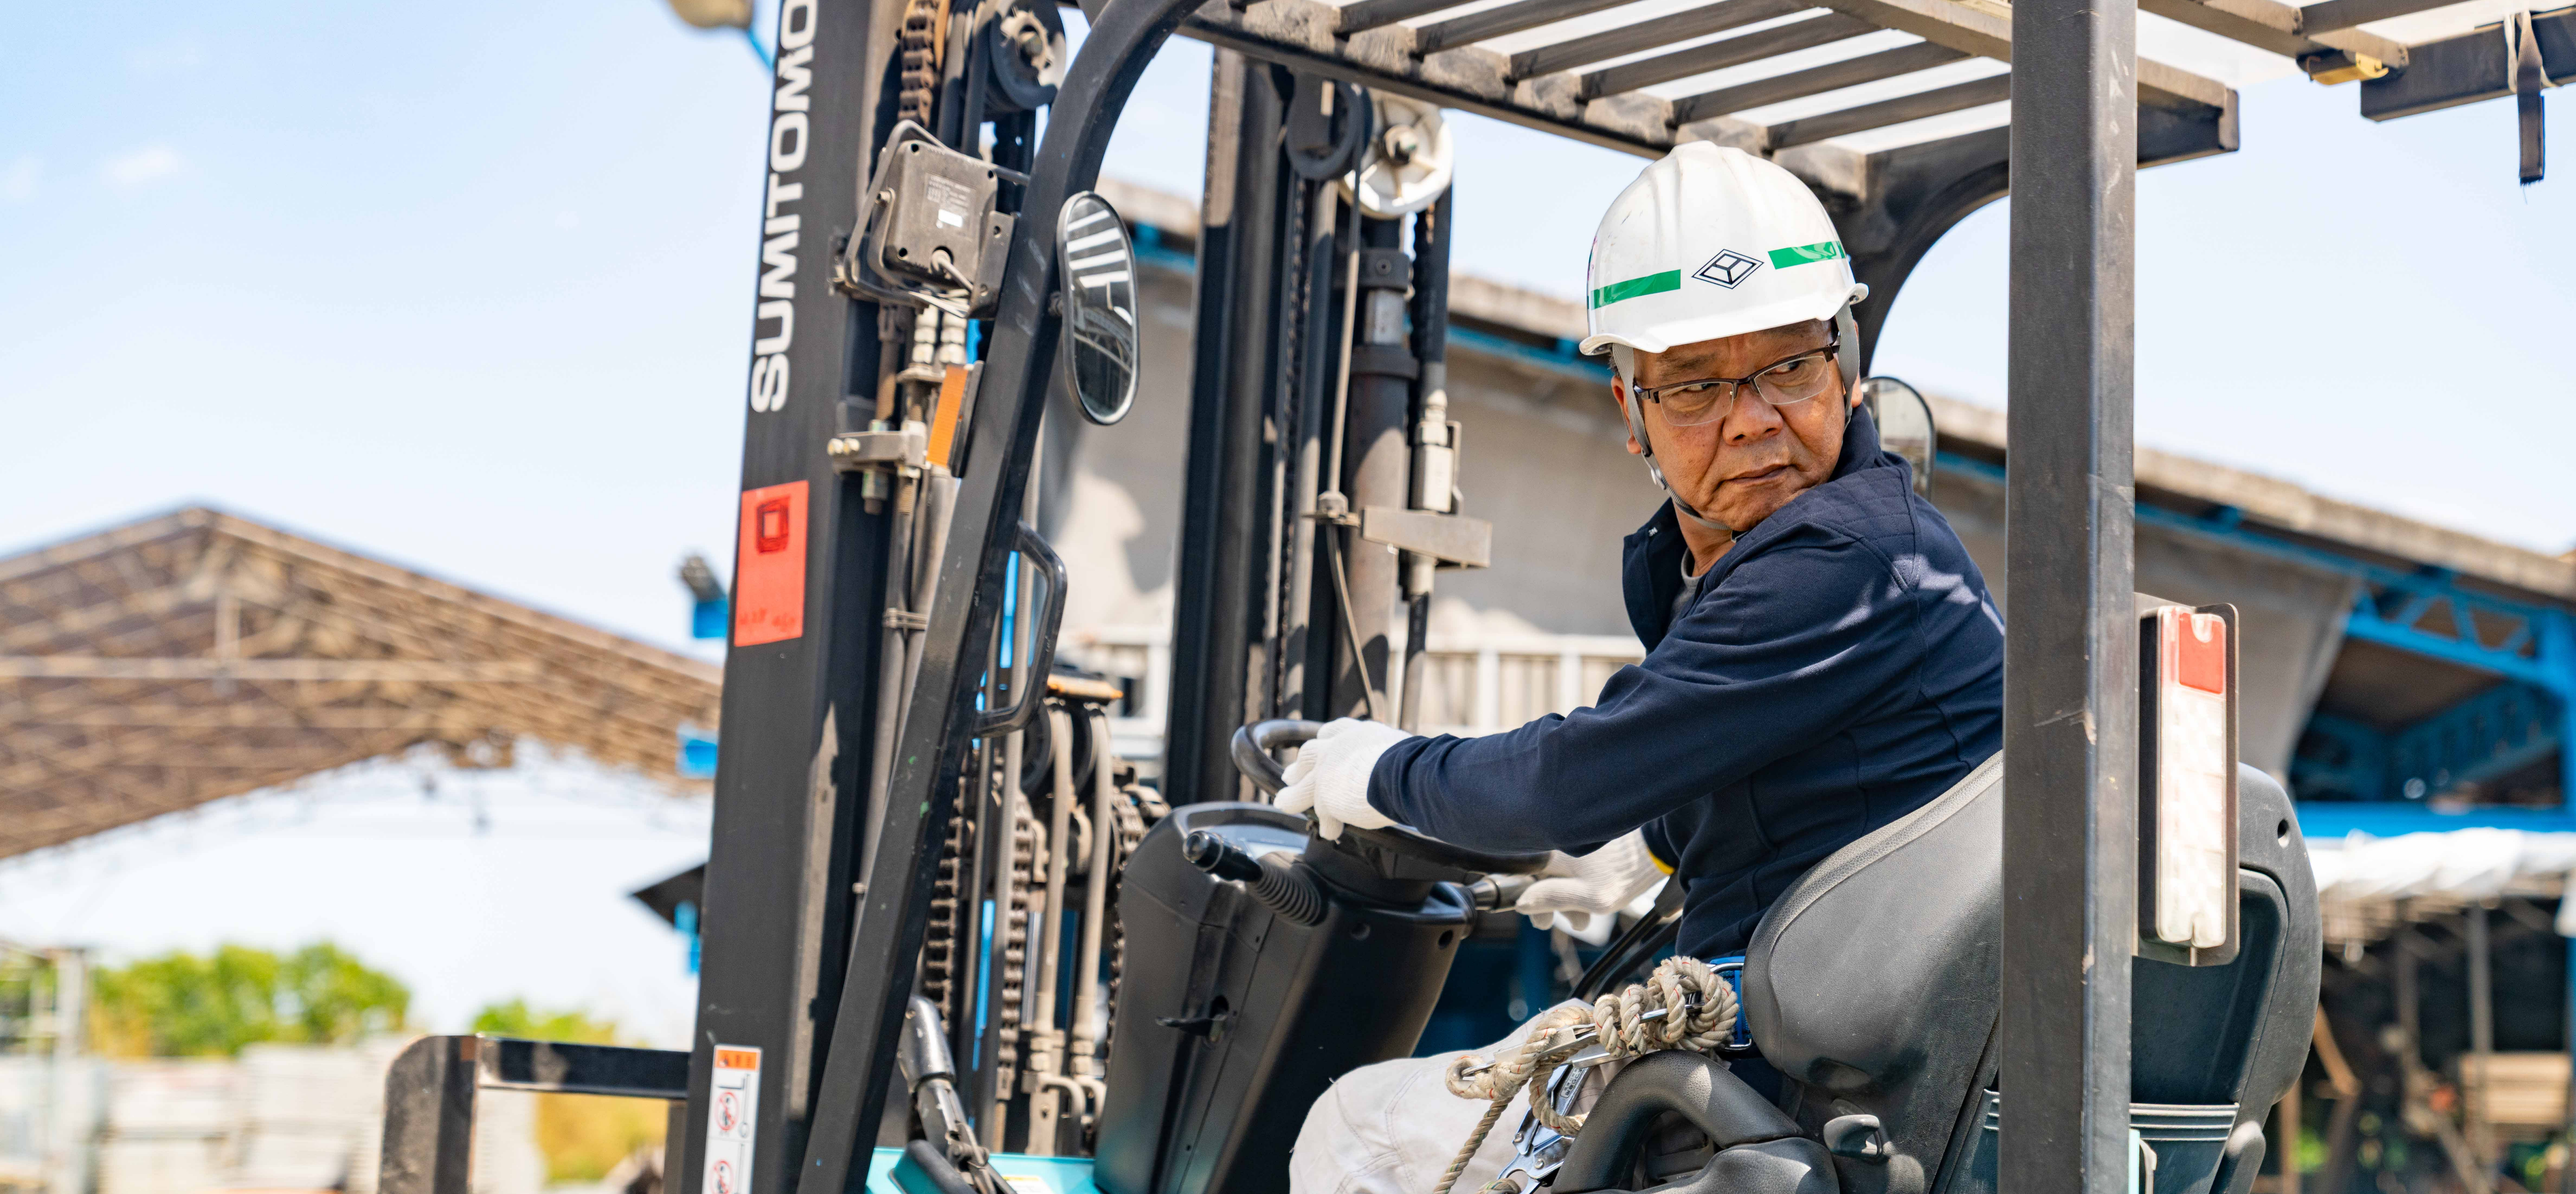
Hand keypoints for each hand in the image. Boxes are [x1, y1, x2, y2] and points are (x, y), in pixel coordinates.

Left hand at [1274, 718, 1411, 839]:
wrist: (1407, 774)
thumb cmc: (1416, 765)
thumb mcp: (1399, 751)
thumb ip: (1388, 756)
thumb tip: (1400, 766)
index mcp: (1359, 734)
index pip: (1335, 730)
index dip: (1326, 738)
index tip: (1320, 742)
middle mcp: (1339, 747)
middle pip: (1310, 754)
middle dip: (1300, 765)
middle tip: (1290, 774)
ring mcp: (1328, 770)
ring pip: (1303, 784)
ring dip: (1294, 795)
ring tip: (1285, 802)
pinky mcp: (1325, 795)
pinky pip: (1322, 813)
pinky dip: (1328, 824)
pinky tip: (1331, 832)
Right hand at [1516, 830, 1665, 932]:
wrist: (1658, 848)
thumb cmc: (1624, 873)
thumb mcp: (1588, 897)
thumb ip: (1552, 899)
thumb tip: (1521, 904)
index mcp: (1551, 850)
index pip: (1524, 875)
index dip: (1529, 901)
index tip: (1544, 922)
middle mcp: (1557, 841)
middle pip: (1542, 875)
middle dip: (1555, 904)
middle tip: (1575, 922)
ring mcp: (1573, 841)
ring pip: (1560, 873)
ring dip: (1570, 897)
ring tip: (1589, 916)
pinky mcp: (1586, 842)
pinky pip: (1573, 865)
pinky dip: (1580, 883)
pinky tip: (1595, 897)